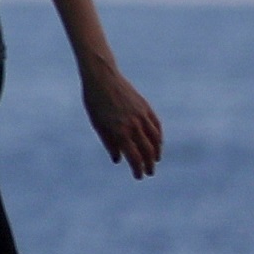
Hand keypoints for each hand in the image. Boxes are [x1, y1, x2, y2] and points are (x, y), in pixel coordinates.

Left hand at [79, 56, 163, 177]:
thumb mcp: (98, 124)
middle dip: (149, 164)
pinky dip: (159, 137)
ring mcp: (142, 116)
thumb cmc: (95, 102)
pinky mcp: (146, 108)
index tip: (139, 176)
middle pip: (147, 150)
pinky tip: (157, 142)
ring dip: (157, 152)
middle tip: (149, 172)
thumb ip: (109, 143)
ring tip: (155, 159)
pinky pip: (156, 126)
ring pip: (155, 139)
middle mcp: (134, 125)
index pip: (134, 157)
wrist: (102, 78)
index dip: (138, 169)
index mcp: (119, 131)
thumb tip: (118, 160)